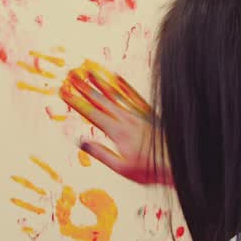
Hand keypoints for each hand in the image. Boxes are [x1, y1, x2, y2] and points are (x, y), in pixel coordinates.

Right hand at [60, 65, 171, 185]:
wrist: (178, 163)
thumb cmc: (150, 170)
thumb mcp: (122, 168)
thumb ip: (101, 154)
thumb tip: (80, 141)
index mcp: (118, 132)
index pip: (91, 113)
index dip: (75, 102)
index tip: (62, 91)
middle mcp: (127, 119)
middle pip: (101, 100)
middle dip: (83, 87)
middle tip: (70, 75)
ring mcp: (138, 114)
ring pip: (116, 94)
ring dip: (101, 82)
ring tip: (88, 70)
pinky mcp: (148, 113)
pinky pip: (133, 95)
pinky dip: (123, 84)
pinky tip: (116, 76)